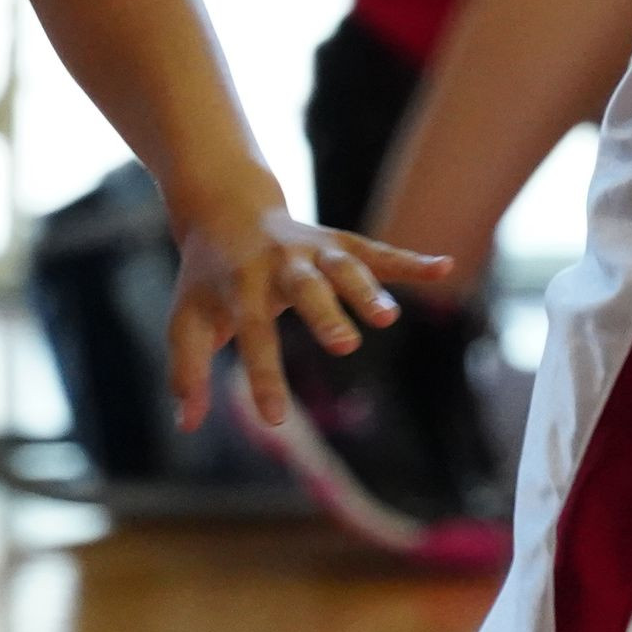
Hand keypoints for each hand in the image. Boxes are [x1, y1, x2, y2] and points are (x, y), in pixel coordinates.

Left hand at [165, 199, 451, 432]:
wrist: (224, 205)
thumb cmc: (208, 278)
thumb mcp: (187, 319)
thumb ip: (187, 371)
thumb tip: (187, 425)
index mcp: (239, 287)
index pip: (253, 336)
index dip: (264, 376)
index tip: (276, 419)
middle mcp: (278, 265)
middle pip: (304, 288)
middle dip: (324, 314)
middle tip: (343, 345)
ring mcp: (311, 251)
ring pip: (343, 266)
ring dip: (367, 289)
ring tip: (387, 320)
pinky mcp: (337, 243)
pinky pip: (376, 251)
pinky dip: (408, 261)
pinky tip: (444, 267)